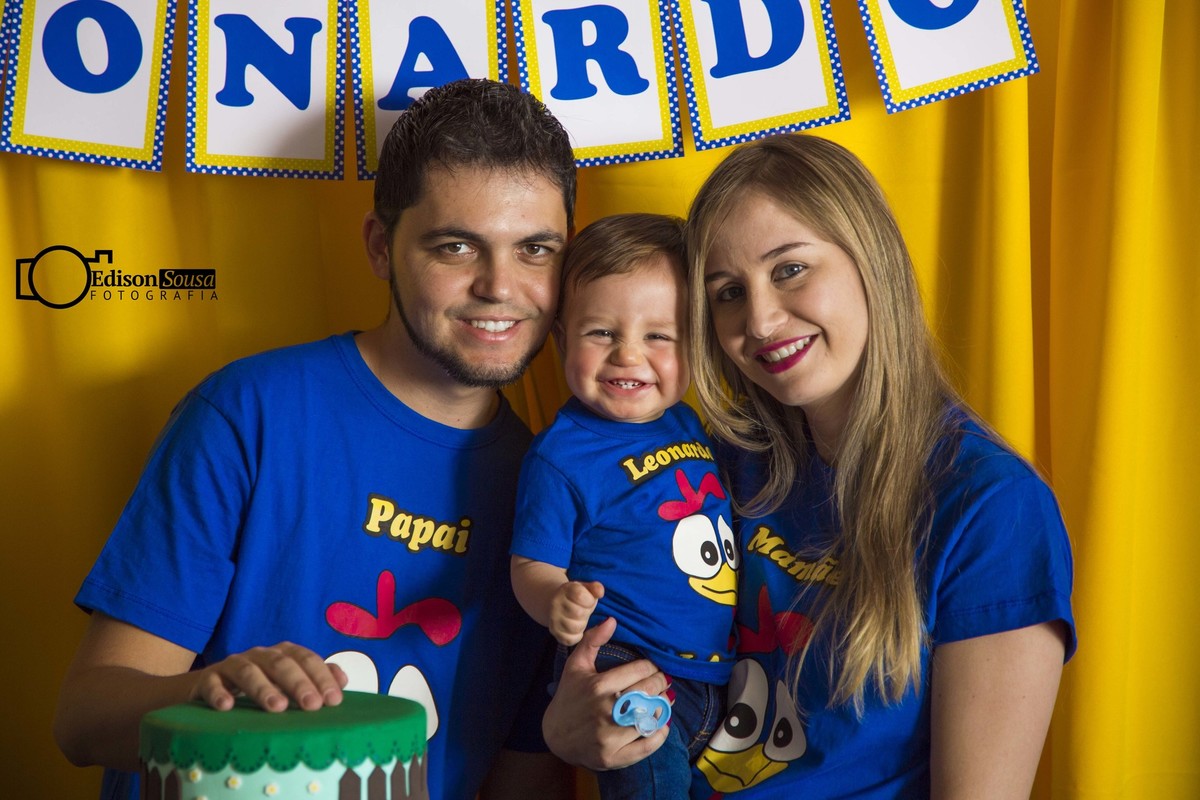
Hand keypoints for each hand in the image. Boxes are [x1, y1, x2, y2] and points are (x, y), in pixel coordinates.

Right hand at [190, 642, 348, 712]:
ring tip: (277, 707)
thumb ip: (315, 679)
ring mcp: (232, 665)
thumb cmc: (260, 685)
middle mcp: (259, 655)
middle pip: (281, 664)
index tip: (334, 699)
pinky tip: (226, 707)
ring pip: (248, 671)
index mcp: (283, 653)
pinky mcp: (207, 680)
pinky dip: (219, 693)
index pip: (306, 659)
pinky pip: (212, 683)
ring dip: (263, 688)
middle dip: (299, 684)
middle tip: (312, 705)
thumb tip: (343, 680)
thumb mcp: (288, 682)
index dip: (321, 677)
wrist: (210, 687)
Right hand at [542, 618, 670, 769]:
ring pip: (650, 718)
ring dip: (662, 708)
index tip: (655, 667)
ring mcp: (610, 736)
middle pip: (648, 692)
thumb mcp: (576, 666)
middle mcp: (605, 711)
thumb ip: (593, 640)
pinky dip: (659, 735)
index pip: (640, 671)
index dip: (652, 667)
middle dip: (660, 684)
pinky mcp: (613, 757)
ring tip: (664, 701)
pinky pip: (646, 746)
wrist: (555, 735)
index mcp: (599, 686)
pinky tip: (661, 725)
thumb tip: (612, 620)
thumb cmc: (569, 696)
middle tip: (664, 682)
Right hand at [549, 580, 604, 645]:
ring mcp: (554, 618)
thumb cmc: (576, 596)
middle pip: (579, 613)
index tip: (589, 600)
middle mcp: (556, 603)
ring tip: (580, 618)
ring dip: (582, 624)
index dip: (589, 600)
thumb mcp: (586, 588)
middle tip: (583, 610)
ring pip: (575, 627)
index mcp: (566, 590)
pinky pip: (570, 639)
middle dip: (586, 613)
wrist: (557, 603)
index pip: (580, 595)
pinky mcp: (555, 632)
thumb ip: (595, 588)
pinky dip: (577, 636)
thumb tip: (600, 592)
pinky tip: (576, 628)